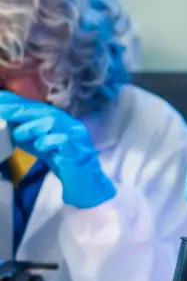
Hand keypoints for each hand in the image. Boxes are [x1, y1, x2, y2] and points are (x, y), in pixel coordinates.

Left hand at [0, 92, 115, 208]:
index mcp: (60, 121)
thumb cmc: (61, 161)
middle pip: (44, 112)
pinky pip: (62, 140)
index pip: (37, 107)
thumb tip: (6, 120)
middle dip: (20, 109)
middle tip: (1, 109)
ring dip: (33, 126)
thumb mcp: (39, 143)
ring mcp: (75, 135)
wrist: (85, 181)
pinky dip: (48, 141)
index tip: (0, 99)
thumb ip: (26, 132)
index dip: (18, 102)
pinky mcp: (78, 148)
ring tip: (18, 134)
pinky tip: (40, 146)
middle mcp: (69, 124)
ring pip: (53, 122)